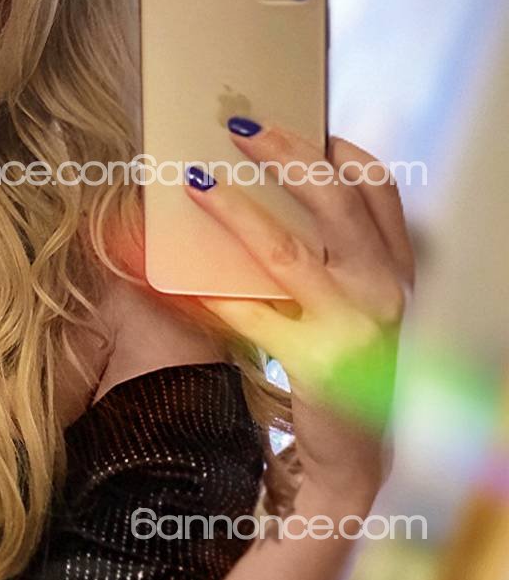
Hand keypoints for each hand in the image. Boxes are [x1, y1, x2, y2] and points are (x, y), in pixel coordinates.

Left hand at [184, 121, 415, 502]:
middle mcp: (381, 290)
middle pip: (335, 200)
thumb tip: (286, 190)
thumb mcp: (359, 303)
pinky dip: (216, 292)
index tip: (299, 124)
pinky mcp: (315, 363)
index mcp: (394, 268)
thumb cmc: (348, 365)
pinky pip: (254, 314)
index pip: (378, 188)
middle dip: (285, 155)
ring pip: (287, 251)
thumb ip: (338, 254)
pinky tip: (185, 275)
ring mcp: (352, 326)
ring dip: (236, 210)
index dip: (338, 149)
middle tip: (240, 128)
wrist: (356, 455)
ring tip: (199, 182)